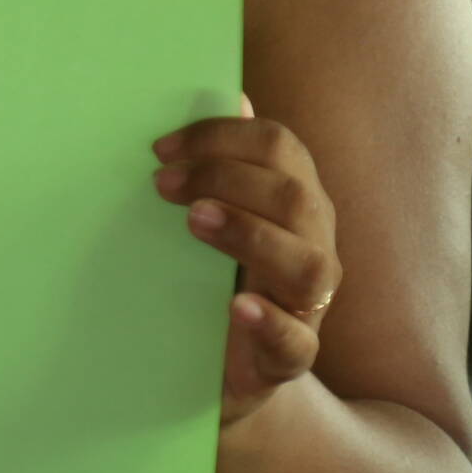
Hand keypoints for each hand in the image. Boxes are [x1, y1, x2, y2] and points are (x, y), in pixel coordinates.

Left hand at [151, 96, 341, 427]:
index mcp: (294, 205)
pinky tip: (238, 306)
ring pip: (306, 263)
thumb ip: (219, 166)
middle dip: (227, 178)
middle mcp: (312, 247)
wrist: (214, 377)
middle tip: (162, 184)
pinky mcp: (290, 358)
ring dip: (250, 234)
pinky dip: (270, 321)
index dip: (222, 138)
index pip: (280, 149)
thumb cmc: (208, 286)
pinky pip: (296, 340)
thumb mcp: (208, 222)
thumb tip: (230, 95)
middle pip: (294, 197)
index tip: (159, 148)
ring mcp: (308, 305)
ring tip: (195, 222)